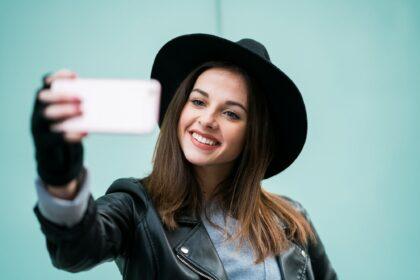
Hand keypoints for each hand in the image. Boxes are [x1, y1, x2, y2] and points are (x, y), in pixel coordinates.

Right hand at [31, 69, 87, 185]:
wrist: (56, 159)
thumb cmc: (69, 131)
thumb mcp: (73, 117)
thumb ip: (82, 108)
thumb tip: (108, 101)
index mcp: (45, 101)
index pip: (46, 83)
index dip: (58, 77)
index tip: (74, 76)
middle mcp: (38, 111)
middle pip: (43, 97)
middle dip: (62, 95)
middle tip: (81, 98)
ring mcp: (38, 127)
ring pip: (46, 115)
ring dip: (65, 111)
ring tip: (82, 111)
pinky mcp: (44, 143)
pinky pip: (54, 137)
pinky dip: (69, 134)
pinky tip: (83, 133)